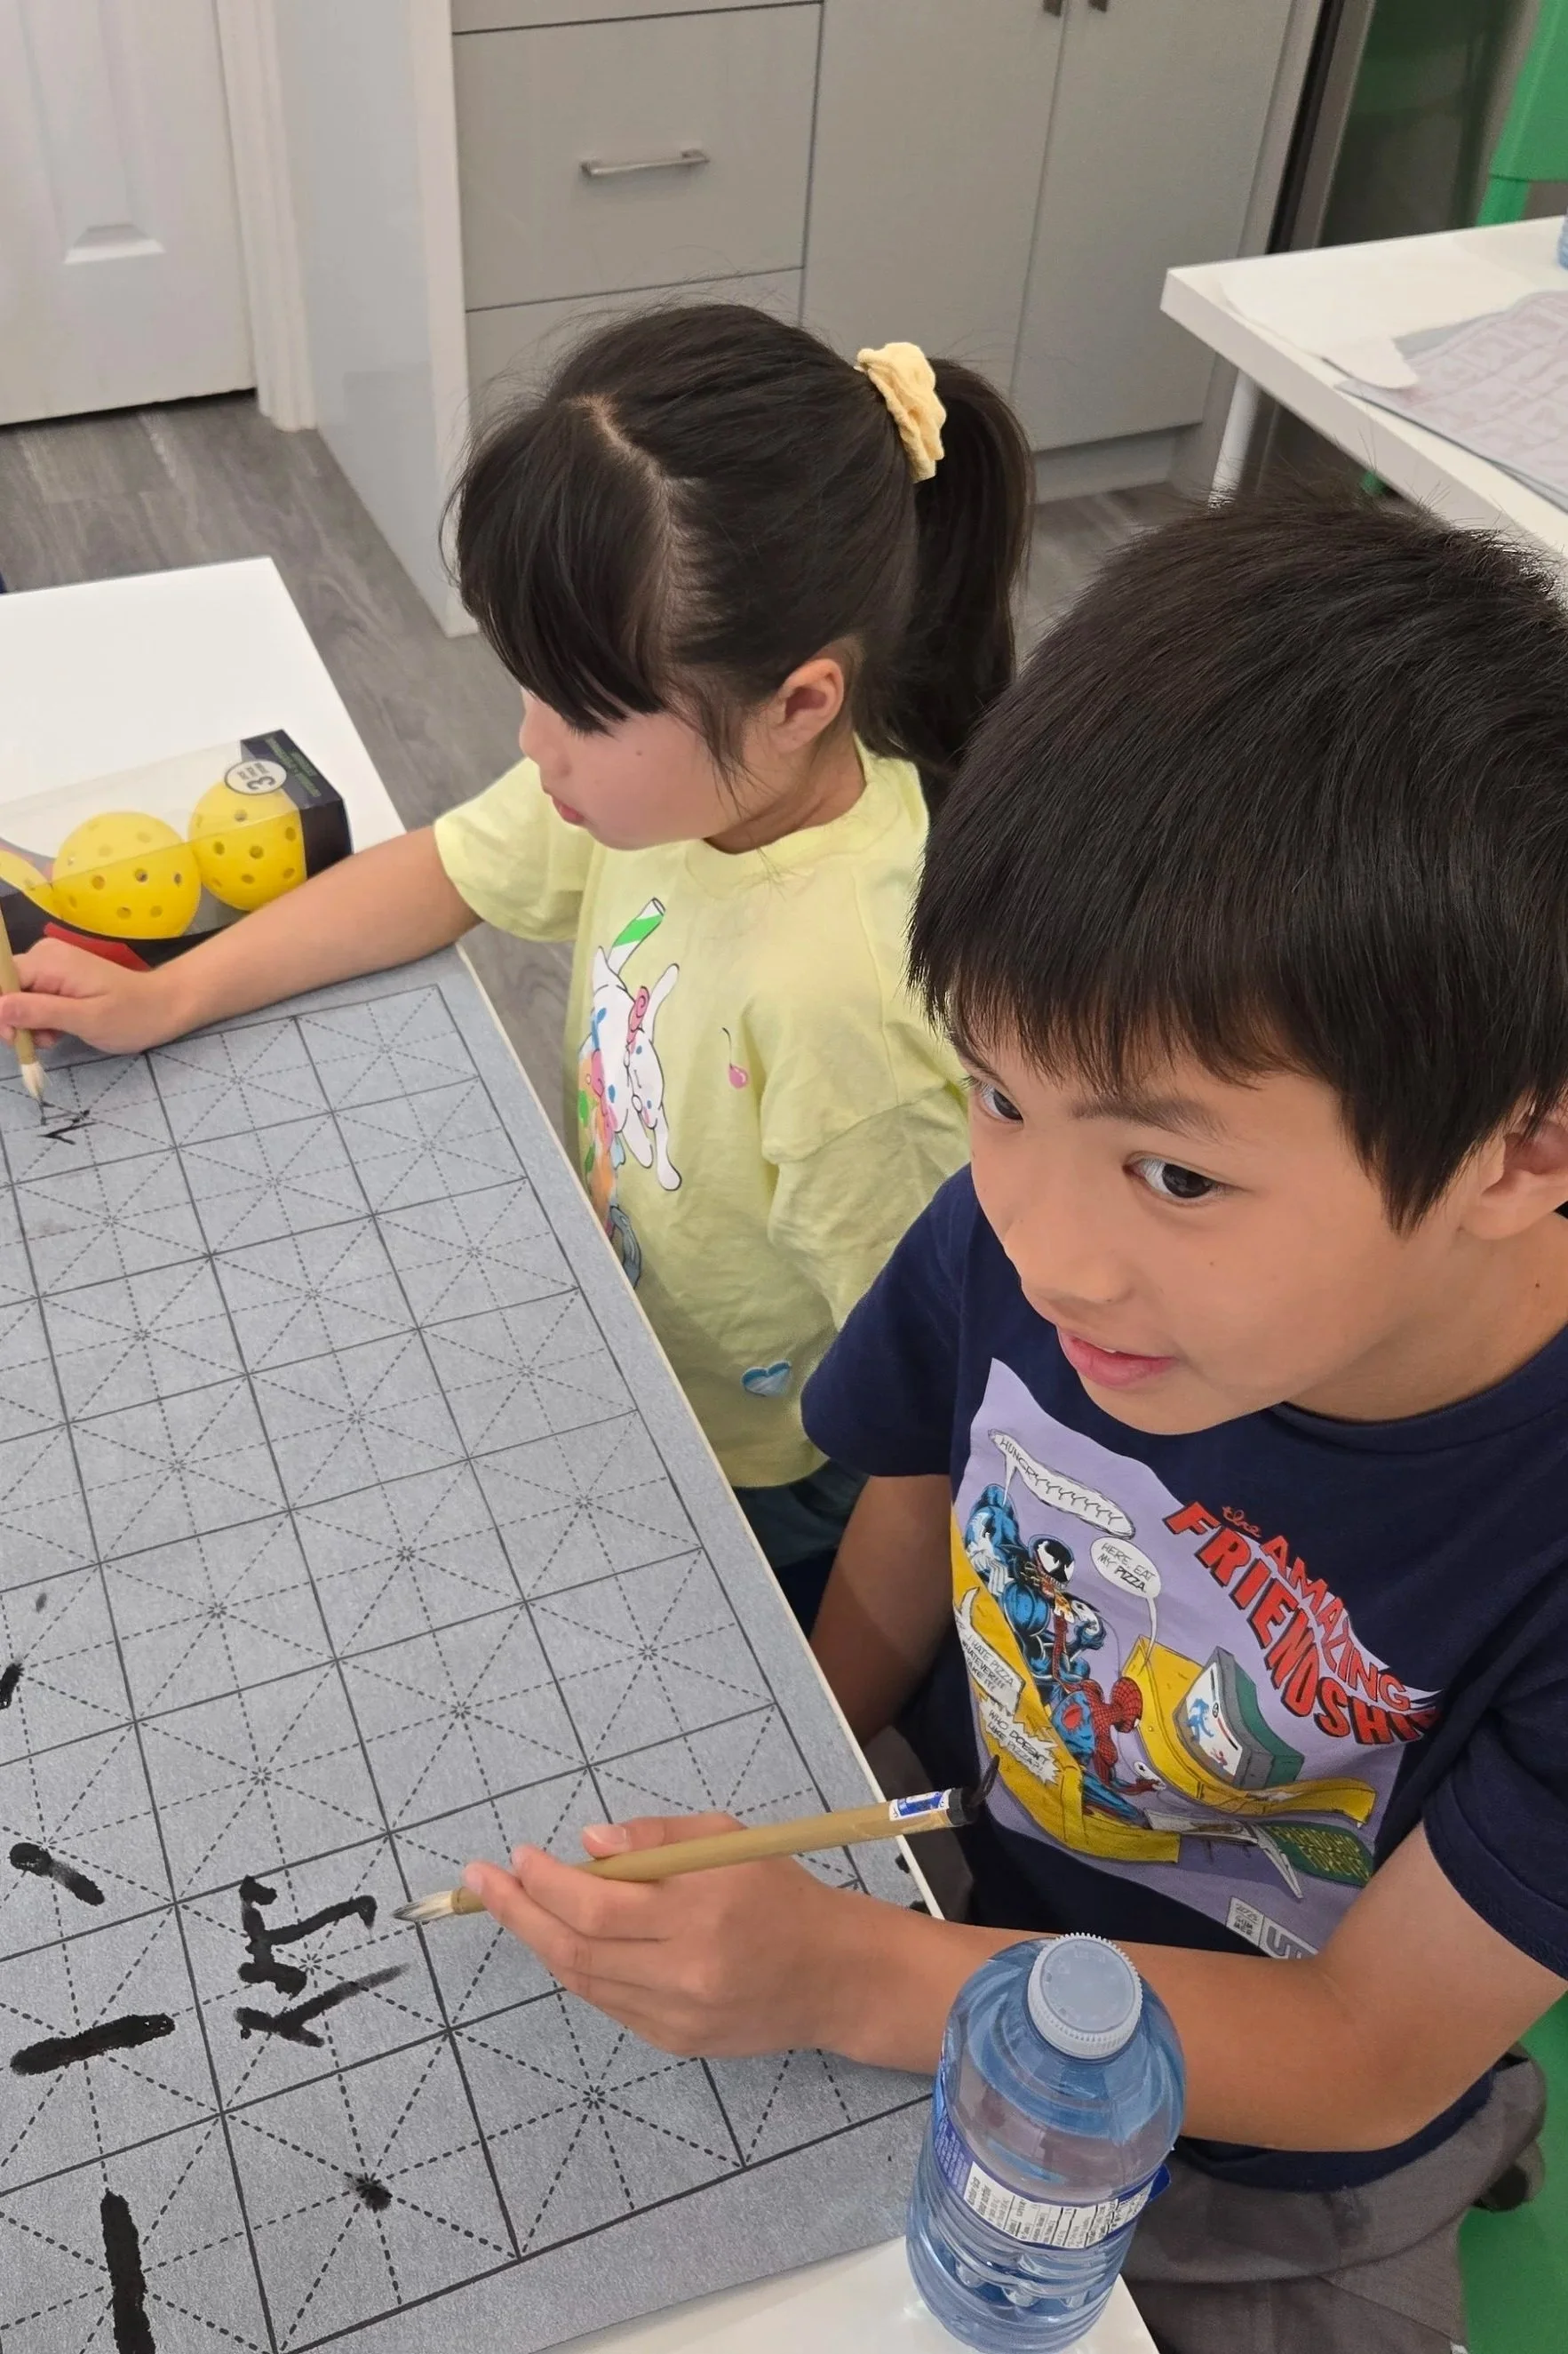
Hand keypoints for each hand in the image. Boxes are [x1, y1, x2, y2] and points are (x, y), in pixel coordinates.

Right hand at [0, 938, 181, 1054]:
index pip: (2, 979)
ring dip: (28, 1024)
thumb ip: (39, 1011)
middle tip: (41, 1042)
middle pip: (6, 988)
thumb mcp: (86, 1019)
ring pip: (17, 997)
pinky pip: (32, 998)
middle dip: (15, 1020)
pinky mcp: (58, 978)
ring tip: (54, 1038)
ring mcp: (51, 966)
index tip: (14, 1038)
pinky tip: (57, 1032)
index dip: (0, 1010)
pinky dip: (39, 1019)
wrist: (164, 1007)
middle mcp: (45, 956)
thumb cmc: (131, 1015)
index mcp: (49, 961)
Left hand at [463, 1812, 869, 2057]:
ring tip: (517, 1906)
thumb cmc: (780, 1892)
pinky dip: (579, 1971)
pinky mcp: (677, 2044)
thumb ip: (656, 1835)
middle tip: (486, 1882)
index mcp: (700, 1912)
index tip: (516, 1857)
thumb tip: (588, 1845)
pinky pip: (609, 2005)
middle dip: (520, 1913)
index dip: (545, 1883)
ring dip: (541, 1943)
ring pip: (584, 1983)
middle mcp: (685, 1972)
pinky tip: (565, 1941)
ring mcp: (677, 2017)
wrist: (835, 1976)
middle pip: (575, 1950)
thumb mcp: (727, 1839)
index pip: (597, 1906)